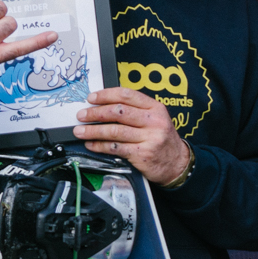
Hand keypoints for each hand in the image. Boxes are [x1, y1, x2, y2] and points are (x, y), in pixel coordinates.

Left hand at [74, 87, 192, 186]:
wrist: (177, 163)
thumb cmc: (161, 139)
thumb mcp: (155, 119)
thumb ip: (135, 111)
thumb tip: (104, 106)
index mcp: (156, 107)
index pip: (127, 95)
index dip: (106, 95)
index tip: (91, 98)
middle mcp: (154, 121)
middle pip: (119, 112)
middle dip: (96, 113)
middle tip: (82, 115)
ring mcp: (149, 138)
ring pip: (115, 131)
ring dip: (93, 131)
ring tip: (80, 131)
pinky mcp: (142, 154)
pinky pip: (116, 148)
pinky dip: (100, 146)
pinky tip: (91, 144)